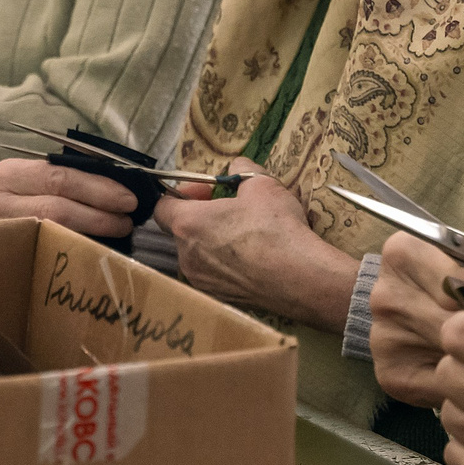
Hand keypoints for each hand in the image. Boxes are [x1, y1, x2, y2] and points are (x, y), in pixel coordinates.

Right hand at [0, 155, 139, 242]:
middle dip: (98, 213)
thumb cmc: (28, 200)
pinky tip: (97, 247)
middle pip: (55, 207)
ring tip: (119, 230)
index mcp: (8, 174)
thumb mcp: (40, 182)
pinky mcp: (6, 255)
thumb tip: (118, 186)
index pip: (58, 177)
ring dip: (92, 232)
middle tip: (127, 220)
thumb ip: (70, 180)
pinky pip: (47, 251)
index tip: (128, 199)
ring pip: (51, 232)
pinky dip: (77, 248)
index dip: (96, 188)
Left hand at [151, 160, 359, 327]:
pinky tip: (255, 258)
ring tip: (246, 234)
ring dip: (215, 240)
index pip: (162, 207)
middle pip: (182, 230)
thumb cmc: (276, 227)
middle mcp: (186, 256)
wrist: (301, 278)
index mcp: (188, 224)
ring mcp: (202, 281)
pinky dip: (227, 263)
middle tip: (231, 209)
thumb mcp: (262, 183)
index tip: (207, 191)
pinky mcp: (220, 298)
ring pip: (198, 254)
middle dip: (202, 216)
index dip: (182, 194)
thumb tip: (237, 166)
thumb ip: (242, 169)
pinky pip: (215, 274)